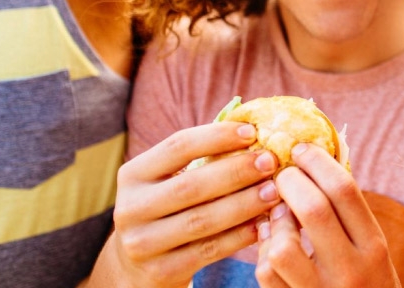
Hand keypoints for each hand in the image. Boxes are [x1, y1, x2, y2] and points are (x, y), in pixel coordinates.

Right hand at [95, 122, 280, 287]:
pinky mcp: (161, 270)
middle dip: (236, 172)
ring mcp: (143, 243)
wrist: (137, 269)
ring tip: (273, 192)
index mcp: (132, 175)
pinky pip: (208, 250)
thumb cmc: (165, 213)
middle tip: (269, 163)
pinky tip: (261, 225)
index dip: (216, 137)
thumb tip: (252, 133)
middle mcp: (131, 208)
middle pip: (190, 185)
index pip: (177, 147)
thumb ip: (199, 161)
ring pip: (202, 220)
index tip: (252, 132)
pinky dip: (239, 236)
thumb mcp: (166, 184)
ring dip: (243, 204)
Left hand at [255, 145, 398, 287]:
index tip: (299, 149)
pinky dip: (262, 255)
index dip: (316, 161)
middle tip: (281, 175)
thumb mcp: (371, 252)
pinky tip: (271, 247)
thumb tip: (315, 158)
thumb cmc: (366, 285)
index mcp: (375, 247)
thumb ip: (348, 216)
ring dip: (273, 226)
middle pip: (312, 208)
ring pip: (281, 247)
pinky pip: (266, 275)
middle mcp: (353, 270)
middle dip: (288, 183)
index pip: (344, 190)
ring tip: (278, 218)